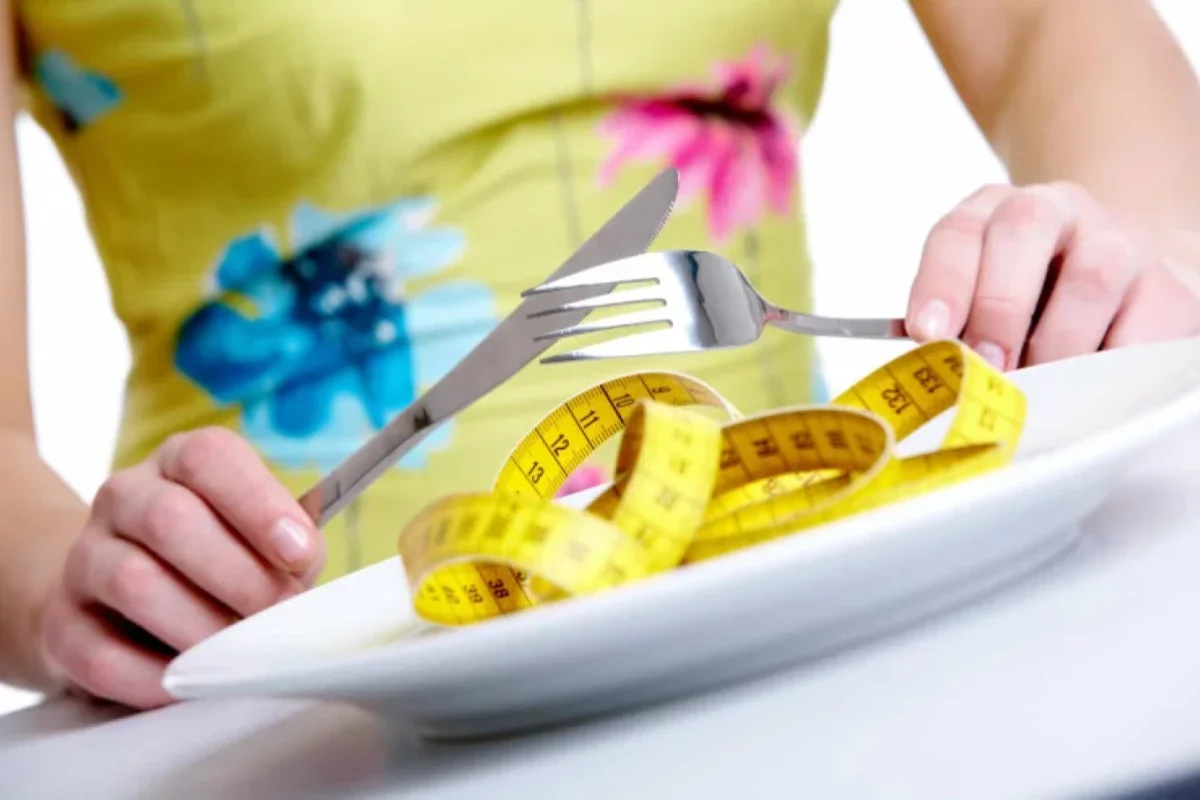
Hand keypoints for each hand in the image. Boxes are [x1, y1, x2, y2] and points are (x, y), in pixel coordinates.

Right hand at [39, 427, 323, 708]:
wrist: (116, 594)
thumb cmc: (218, 558)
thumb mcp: (260, 538)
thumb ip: (289, 548)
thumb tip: (301, 574)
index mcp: (180, 463)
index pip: (209, 458)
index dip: (259, 505)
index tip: (300, 554)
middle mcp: (125, 498)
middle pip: (170, 519)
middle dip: (238, 576)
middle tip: (278, 613)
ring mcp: (85, 557)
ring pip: (132, 582)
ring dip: (198, 625)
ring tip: (238, 650)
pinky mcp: (60, 623)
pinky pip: (98, 653)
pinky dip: (151, 676)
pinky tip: (187, 682)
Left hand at [905, 182, 1199, 369]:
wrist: (1123, 298)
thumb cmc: (1034, 310)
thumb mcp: (983, 308)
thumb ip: (957, 329)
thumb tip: (933, 373)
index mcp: (995, 213)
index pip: (960, 230)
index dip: (942, 281)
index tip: (929, 333)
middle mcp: (1057, 211)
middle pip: (1023, 229)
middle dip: (997, 305)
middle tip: (987, 365)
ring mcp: (1118, 241)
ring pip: (1090, 274)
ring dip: (1055, 341)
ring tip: (1038, 385)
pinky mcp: (1167, 288)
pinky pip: (1144, 323)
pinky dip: (1111, 362)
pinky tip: (1089, 387)